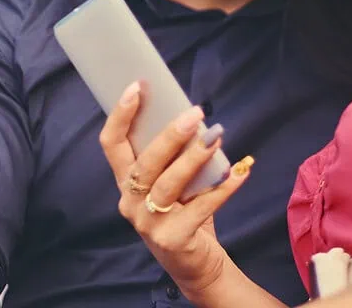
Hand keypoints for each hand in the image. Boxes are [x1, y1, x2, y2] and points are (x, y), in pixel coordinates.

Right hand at [99, 81, 253, 299]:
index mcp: (126, 182)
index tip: (136, 86)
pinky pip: (200, 208)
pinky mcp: (173, 239)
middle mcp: (131, 201)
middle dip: (169, 135)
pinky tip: (240, 171)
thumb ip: (173, 156)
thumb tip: (194, 117)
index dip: (120, 115)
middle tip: (195, 113)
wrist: (196, 265)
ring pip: (168, 184)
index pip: (111, 145)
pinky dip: (223, 188)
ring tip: (216, 137)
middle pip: (144, 162)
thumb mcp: (172, 182)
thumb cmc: (184, 213)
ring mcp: (148, 223)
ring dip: (194, 158)